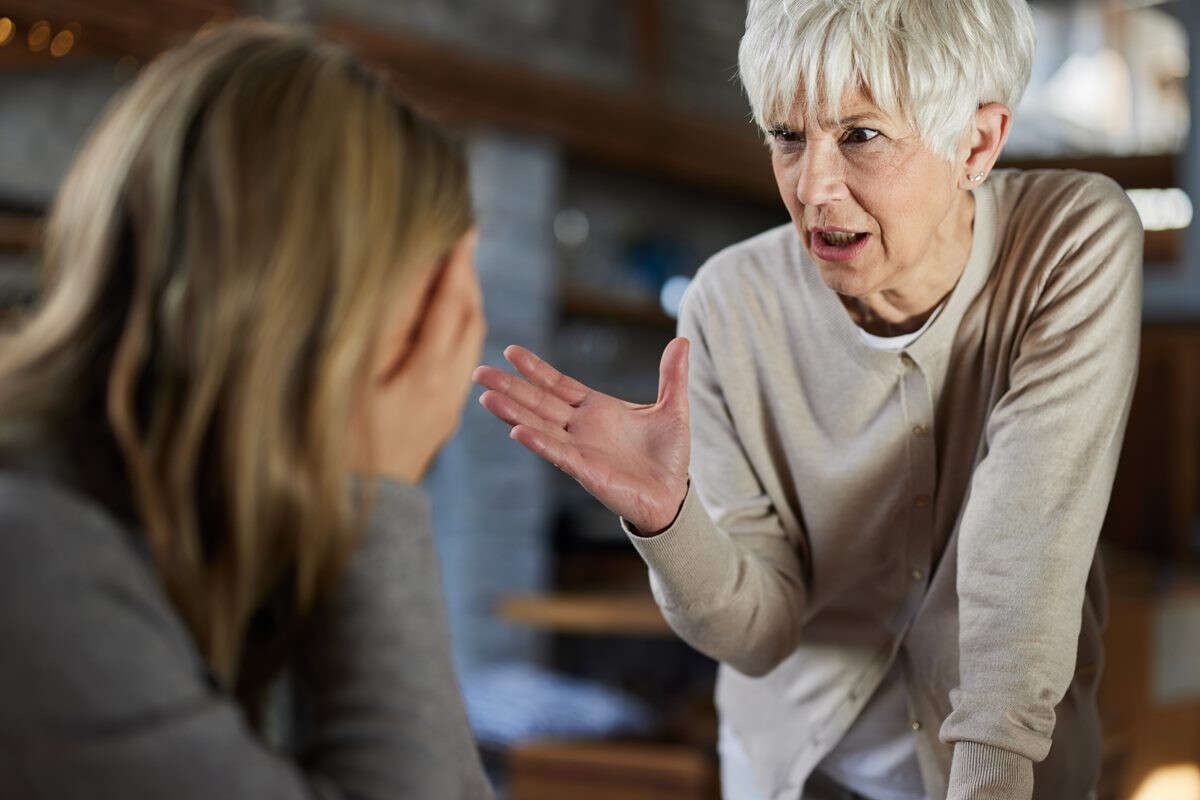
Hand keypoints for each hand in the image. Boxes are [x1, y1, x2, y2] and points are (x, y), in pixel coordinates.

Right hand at [352, 230, 485, 482]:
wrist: (359, 513)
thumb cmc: (340, 444)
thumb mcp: (352, 380)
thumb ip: (382, 329)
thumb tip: (404, 280)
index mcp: (426, 374)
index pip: (448, 304)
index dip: (454, 263)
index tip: (462, 227)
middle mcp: (448, 387)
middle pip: (469, 318)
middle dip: (465, 277)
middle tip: (462, 240)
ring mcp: (448, 405)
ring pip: (470, 340)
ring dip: (465, 301)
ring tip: (455, 270)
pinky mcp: (441, 417)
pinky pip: (462, 360)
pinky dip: (458, 328)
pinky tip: (444, 320)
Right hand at [473, 338, 690, 532]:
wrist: (673, 496)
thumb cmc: (668, 456)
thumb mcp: (673, 408)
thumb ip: (672, 375)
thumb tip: (682, 340)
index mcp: (596, 409)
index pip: (558, 385)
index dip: (535, 369)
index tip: (511, 352)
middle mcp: (581, 427)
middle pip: (538, 402)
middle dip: (509, 387)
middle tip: (479, 372)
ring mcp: (580, 449)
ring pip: (540, 425)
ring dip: (513, 412)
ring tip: (486, 397)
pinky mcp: (585, 470)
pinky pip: (557, 453)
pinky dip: (538, 442)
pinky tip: (518, 431)